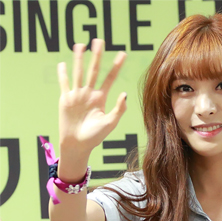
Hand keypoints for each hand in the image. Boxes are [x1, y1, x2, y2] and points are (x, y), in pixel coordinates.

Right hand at [57, 38, 126, 159]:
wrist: (77, 145)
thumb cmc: (95, 137)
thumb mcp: (109, 123)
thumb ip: (118, 109)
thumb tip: (125, 93)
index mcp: (100, 99)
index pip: (110, 78)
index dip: (116, 66)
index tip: (123, 54)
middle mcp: (89, 94)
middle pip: (93, 71)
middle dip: (97, 56)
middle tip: (99, 40)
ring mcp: (77, 95)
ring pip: (78, 72)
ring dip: (79, 59)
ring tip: (80, 45)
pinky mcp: (66, 98)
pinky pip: (64, 84)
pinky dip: (63, 74)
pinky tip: (62, 63)